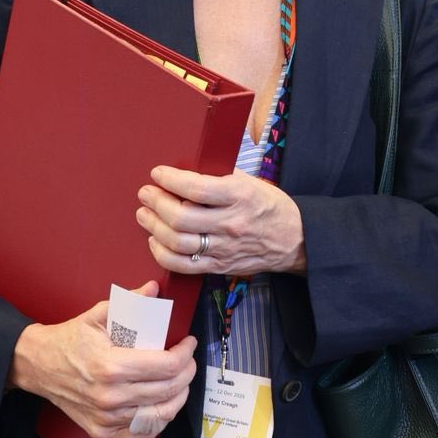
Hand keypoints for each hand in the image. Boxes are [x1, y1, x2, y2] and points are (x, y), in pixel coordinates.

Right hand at [7, 282, 196, 437]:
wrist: (38, 366)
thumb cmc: (70, 340)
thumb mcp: (98, 314)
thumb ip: (130, 302)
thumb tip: (154, 289)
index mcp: (111, 366)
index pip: (166, 366)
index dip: (185, 354)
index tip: (188, 343)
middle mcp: (110, 396)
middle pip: (168, 390)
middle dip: (187, 373)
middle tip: (188, 360)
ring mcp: (106, 418)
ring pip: (160, 414)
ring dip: (178, 397)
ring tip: (181, 381)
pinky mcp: (101, 431)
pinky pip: (141, 434)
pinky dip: (159, 420)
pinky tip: (163, 404)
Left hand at [138, 166, 306, 276]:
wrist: (293, 239)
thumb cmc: (270, 205)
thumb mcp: (251, 182)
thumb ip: (220, 177)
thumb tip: (187, 171)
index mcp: (240, 196)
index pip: (197, 189)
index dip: (171, 180)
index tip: (158, 173)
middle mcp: (231, 223)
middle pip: (181, 217)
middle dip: (157, 203)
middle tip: (146, 193)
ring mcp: (224, 249)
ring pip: (177, 243)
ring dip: (154, 227)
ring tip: (144, 214)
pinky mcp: (219, 266)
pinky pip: (182, 265)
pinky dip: (162, 253)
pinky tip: (156, 240)